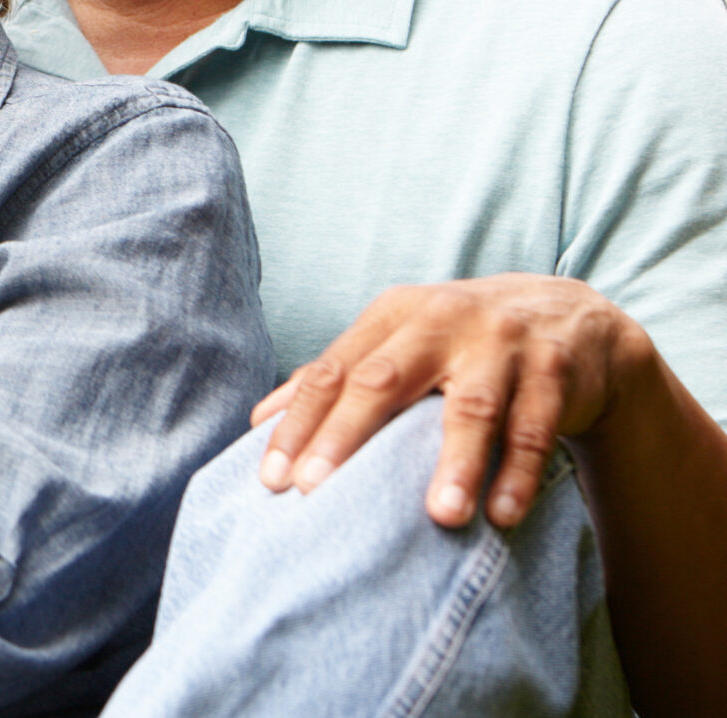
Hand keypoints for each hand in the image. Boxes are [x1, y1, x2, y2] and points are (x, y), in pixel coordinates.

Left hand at [252, 274, 655, 528]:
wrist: (568, 314)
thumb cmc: (460, 340)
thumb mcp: (398, 341)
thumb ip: (338, 375)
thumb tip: (262, 418)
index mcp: (393, 315)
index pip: (332, 371)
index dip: (298, 424)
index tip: (272, 480)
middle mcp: (441, 321)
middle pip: (383, 381)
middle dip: (346, 437)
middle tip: (315, 492)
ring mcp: (500, 343)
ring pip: (471, 407)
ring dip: (455, 464)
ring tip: (439, 517)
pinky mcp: (554, 370)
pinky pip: (533, 427)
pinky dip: (518, 473)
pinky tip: (502, 515)